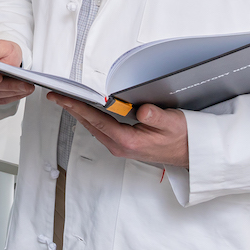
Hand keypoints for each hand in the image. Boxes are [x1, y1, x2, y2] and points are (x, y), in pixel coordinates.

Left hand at [49, 94, 188, 167]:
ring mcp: (121, 147)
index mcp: (128, 141)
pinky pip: (102, 129)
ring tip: (67, 100)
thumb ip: (156, 116)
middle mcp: (120, 146)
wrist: (193, 154)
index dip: (76, 107)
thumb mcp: (173, 123)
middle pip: (89, 124)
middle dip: (72, 108)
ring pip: (94, 127)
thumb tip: (140, 111)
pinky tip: (88, 109)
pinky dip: (91, 118)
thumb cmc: (184, 138)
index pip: (95, 120)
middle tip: (56, 95)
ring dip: (80, 113)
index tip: (61, 98)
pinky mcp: (124, 144)